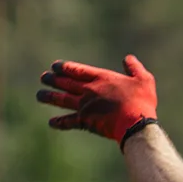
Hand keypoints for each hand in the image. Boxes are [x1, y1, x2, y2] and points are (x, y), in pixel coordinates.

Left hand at [37, 55, 157, 144]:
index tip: (55, 66)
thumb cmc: (142, 101)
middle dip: (53, 80)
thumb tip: (128, 58)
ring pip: (62, 100)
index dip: (65, 67)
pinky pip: (68, 121)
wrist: (136, 123)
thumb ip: (134, 68)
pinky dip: (59, 122)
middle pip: (66, 83)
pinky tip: (51, 122)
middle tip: (43, 77)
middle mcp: (89, 90)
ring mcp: (84, 106)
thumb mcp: (144, 80)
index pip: (78, 70)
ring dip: (49, 97)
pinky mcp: (84, 121)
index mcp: (101, 78)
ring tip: (39, 95)